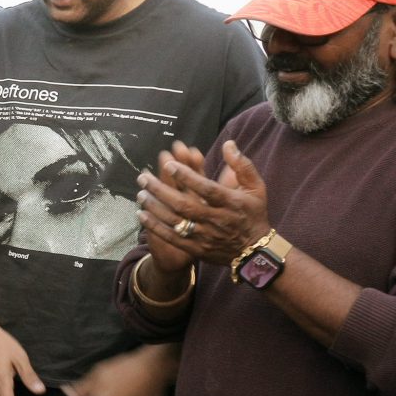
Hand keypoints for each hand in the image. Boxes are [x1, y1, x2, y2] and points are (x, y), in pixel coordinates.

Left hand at [136, 138, 271, 267]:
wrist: (255, 251)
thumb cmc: (253, 214)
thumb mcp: (256, 188)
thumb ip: (242, 165)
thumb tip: (228, 143)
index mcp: (231, 203)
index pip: (206, 188)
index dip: (187, 177)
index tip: (168, 164)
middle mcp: (216, 220)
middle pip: (184, 204)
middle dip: (161, 190)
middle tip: (143, 178)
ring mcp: (205, 236)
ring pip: (175, 221)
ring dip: (155, 206)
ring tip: (140, 193)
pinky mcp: (197, 248)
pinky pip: (172, 237)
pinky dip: (155, 226)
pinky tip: (142, 215)